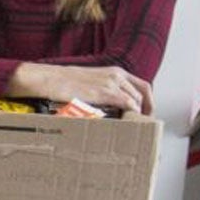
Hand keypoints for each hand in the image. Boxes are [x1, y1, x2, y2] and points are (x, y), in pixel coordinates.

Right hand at [14, 62, 153, 114]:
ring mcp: (112, 82)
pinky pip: (127, 103)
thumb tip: (110, 109)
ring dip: (138, 114)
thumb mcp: (89, 83)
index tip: (147, 114)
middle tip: (143, 125)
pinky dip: (132, 114)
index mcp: (114, 71)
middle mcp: (116, 75)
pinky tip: (129, 123)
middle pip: (142, 94)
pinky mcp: (105, 92)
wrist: (50, 79)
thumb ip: (103, 92)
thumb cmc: (64, 83)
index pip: (143, 86)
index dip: (149, 102)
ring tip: (135, 128)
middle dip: (145, 111)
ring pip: (136, 100)